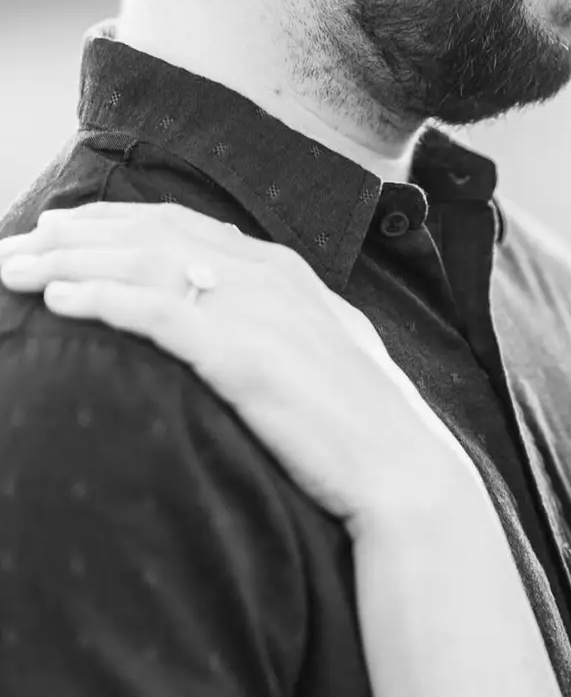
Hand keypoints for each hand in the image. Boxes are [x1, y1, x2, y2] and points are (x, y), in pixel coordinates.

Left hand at [0, 202, 469, 530]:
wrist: (405, 474)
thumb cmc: (362, 426)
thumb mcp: (323, 351)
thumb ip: (276, 321)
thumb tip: (227, 319)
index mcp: (287, 271)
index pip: (181, 225)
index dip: (110, 222)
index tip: (56, 229)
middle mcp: (270, 278)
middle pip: (150, 236)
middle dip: (72, 236)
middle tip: (10, 247)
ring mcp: (260, 314)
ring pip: (144, 265)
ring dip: (68, 262)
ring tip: (11, 272)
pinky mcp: (246, 357)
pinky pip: (158, 313)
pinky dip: (103, 299)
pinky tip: (59, 303)